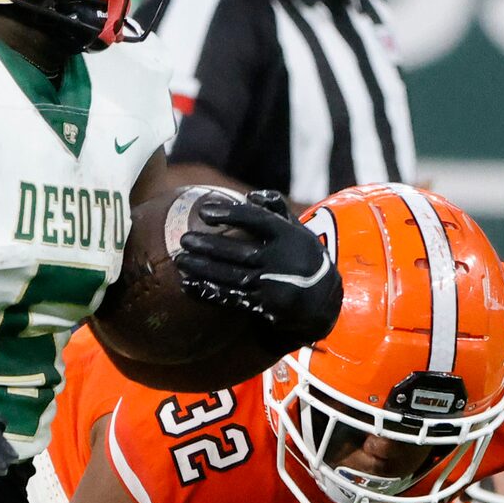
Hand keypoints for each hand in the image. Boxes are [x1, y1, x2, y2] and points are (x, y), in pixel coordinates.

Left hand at [171, 188, 339, 344]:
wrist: (323, 301)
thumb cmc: (305, 257)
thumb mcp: (300, 231)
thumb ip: (277, 210)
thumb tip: (251, 195)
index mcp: (291, 237)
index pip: (258, 220)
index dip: (230, 214)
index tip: (203, 212)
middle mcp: (282, 261)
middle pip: (240, 251)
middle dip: (209, 246)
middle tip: (184, 238)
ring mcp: (273, 286)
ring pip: (232, 276)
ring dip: (203, 269)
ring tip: (180, 260)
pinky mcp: (264, 307)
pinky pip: (231, 298)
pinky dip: (208, 292)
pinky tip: (188, 285)